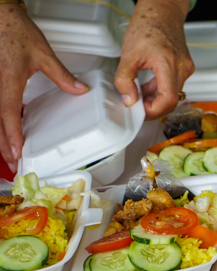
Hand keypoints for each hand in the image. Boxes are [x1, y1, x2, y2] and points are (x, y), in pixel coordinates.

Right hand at [0, 4, 87, 171]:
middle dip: (4, 145)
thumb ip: (62, 76)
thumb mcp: (43, 54)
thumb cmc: (15, 30)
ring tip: (9, 154)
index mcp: (8, 80)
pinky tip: (3, 134)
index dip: (12, 134)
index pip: (8, 112)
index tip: (17, 150)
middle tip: (14, 163)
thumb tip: (79, 90)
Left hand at [114, 0, 193, 119]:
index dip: (154, 110)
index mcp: (169, 63)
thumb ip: (125, 79)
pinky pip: (175, 86)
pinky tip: (149, 85)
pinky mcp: (186, 68)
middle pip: (172, 100)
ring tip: (140, 93)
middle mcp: (182, 68)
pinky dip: (161, 90)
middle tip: (137, 106)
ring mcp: (186, 68)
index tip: (140, 111)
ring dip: (156, 99)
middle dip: (153, 107)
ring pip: (173, 95)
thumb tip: (129, 100)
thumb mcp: (128, 54)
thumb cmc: (147, 26)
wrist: (162, 12)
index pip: (168, 99)